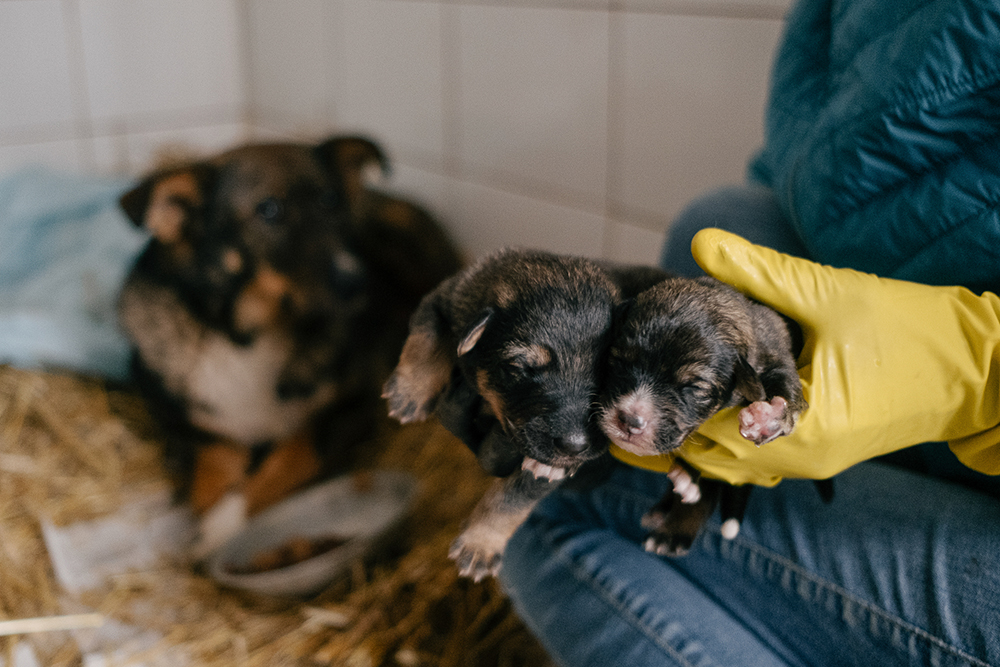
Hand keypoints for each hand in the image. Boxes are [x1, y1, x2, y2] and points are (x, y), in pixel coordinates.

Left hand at [615, 229, 999, 485]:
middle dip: (673, 427)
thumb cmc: (911, 329)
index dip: (662, 415)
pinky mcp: (823, 452)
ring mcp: (812, 460)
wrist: (984, 368)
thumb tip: (701, 243)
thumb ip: (760, 271)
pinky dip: (731, 435)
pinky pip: (760, 454)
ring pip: (735, 459)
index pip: (706, 434)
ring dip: (700, 433)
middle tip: (624, 407)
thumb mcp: (830, 292)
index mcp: (795, 428)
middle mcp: (798, 457)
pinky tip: (709, 409)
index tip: (622, 401)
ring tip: (656, 406)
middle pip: (713, 455)